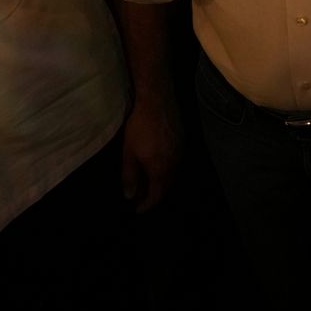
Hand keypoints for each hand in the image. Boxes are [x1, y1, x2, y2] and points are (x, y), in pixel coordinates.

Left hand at [121, 95, 181, 212]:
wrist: (156, 100)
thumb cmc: (139, 127)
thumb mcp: (129, 153)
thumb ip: (129, 176)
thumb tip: (129, 195)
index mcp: (161, 169)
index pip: (157, 195)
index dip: (147, 204)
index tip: (138, 210)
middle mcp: (174, 163)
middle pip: (166, 186)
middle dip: (154, 194)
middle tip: (141, 197)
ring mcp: (180, 151)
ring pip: (172, 173)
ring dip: (160, 181)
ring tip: (147, 181)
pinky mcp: (181, 140)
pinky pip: (175, 161)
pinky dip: (165, 168)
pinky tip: (156, 163)